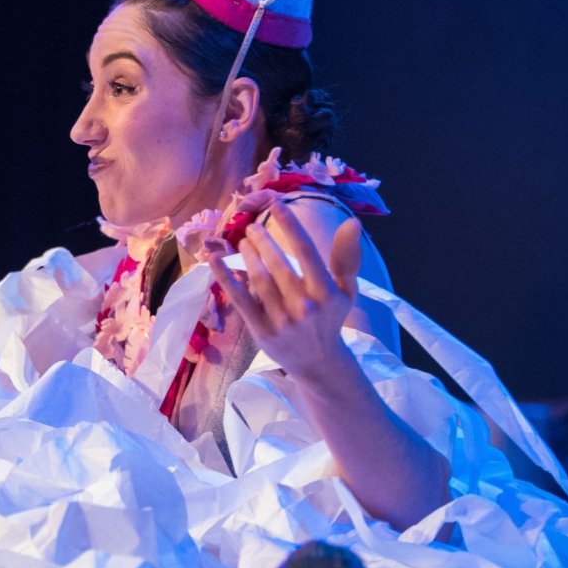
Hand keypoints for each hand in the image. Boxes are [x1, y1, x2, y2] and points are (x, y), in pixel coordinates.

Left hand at [207, 207, 362, 376]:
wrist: (319, 363)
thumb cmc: (330, 317)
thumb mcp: (346, 289)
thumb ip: (347, 257)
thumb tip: (352, 222)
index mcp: (326, 292)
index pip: (306, 252)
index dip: (291, 226)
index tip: (277, 204)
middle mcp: (304, 306)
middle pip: (278, 264)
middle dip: (263, 240)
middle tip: (253, 227)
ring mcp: (281, 320)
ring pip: (259, 279)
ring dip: (248, 255)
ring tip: (244, 241)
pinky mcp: (262, 330)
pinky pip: (240, 299)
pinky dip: (225, 277)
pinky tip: (215, 260)